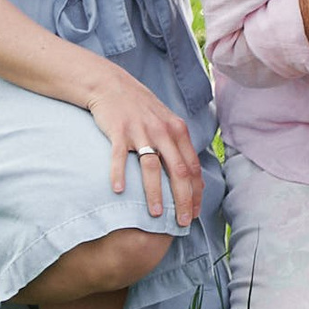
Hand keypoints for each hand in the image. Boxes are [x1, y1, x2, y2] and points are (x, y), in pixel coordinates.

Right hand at [84, 62, 205, 228]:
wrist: (112, 86)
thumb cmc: (140, 109)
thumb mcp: (165, 122)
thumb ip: (176, 146)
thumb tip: (189, 175)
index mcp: (178, 131)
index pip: (193, 167)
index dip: (196, 192)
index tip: (195, 213)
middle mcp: (163, 131)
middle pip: (179, 171)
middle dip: (183, 199)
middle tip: (183, 222)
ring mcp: (141, 131)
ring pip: (152, 167)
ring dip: (155, 193)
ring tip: (157, 214)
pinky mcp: (119, 130)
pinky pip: (120, 156)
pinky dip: (120, 174)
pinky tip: (119, 191)